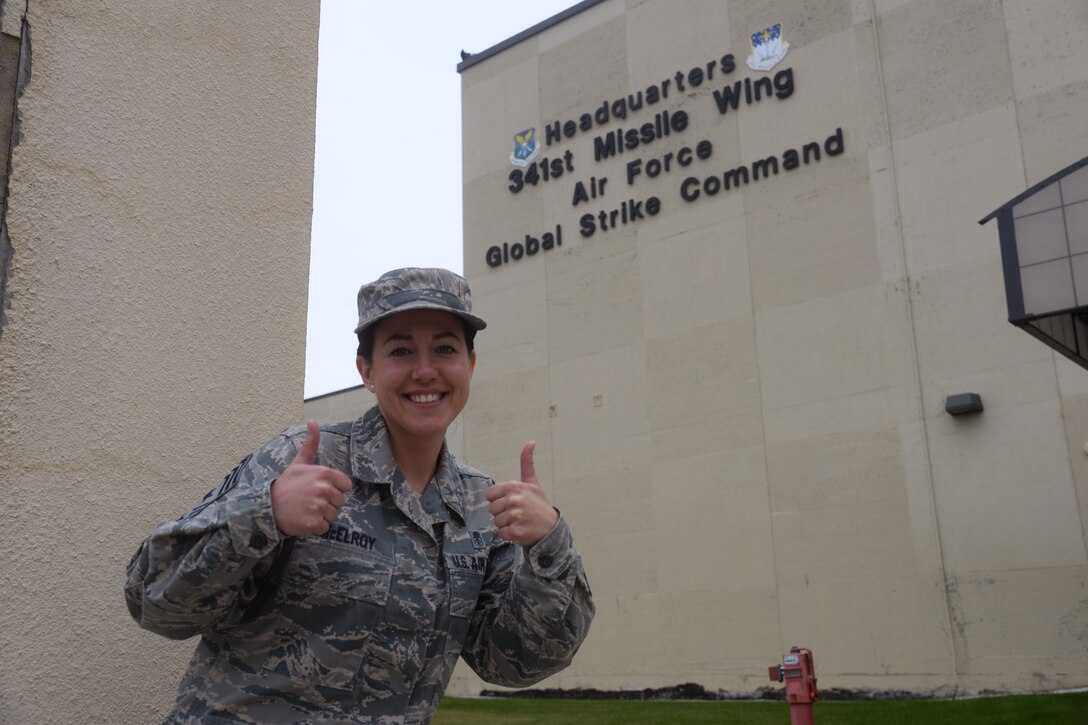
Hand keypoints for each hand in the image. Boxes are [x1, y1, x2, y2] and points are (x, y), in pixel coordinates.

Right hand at [270, 420, 352, 535]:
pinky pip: (325, 527)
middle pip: (340, 501)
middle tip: (310, 500)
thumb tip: (312, 421)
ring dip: (322, 515)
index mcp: (324, 473)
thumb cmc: (286, 485)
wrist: (267, 507)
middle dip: (328, 503)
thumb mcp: (299, 462)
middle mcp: (323, 489)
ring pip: (333, 515)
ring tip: (306, 509)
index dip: (334, 488)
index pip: (346, 485)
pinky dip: (316, 526)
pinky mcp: (314, 523)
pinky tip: (304, 519)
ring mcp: (319, 507)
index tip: (319, 489)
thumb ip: (311, 443)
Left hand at [485, 442, 558, 546]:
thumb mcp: (532, 482)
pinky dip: (509, 534)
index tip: (510, 502)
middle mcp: (514, 500)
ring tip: (519, 521)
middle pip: (492, 510)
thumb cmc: (539, 504)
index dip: (498, 500)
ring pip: (496, 522)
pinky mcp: (516, 531)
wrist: (552, 528)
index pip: (490, 495)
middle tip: (517, 513)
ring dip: (506, 524)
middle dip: (502, 513)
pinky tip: (520, 530)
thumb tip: (530, 442)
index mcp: (514, 487)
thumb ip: (526, 463)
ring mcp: (515, 516)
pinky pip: (502, 533)